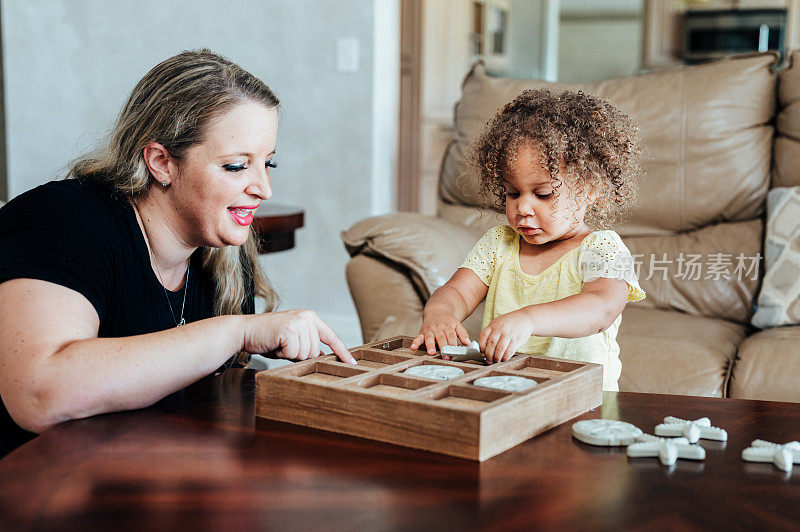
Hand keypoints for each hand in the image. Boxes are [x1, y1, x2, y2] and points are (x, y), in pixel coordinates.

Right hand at [241, 309, 355, 363]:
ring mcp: (299, 322)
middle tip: (284, 346)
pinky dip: (283, 354)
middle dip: (299, 355)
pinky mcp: (290, 330)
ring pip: (305, 354)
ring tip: (279, 344)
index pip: (331, 337)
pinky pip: (293, 354)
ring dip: (290, 355)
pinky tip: (275, 344)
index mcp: (310, 317)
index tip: (351, 363)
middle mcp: (307, 317)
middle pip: (315, 352)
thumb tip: (323, 357)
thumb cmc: (268, 338)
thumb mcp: (293, 340)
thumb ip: (308, 345)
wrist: (244, 331)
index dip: (342, 352)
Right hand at [410, 311, 469, 354]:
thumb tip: (468, 343)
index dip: (453, 344)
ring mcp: (430, 330)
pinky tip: (413, 347)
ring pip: (430, 338)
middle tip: (445, 356)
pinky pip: (418, 337)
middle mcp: (438, 328)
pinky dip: (415, 342)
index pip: (451, 336)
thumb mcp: (457, 325)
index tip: (454, 352)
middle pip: (441, 338)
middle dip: (443, 347)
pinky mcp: (422, 332)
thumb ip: (463, 334)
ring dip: (430, 345)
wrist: (436, 310)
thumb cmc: (447, 321)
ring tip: (431, 352)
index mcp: (448, 327)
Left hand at [479, 309, 533, 363]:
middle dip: (488, 355)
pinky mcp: (517, 339)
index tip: (482, 353)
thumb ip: (491, 333)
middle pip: (491, 344)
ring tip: (495, 361)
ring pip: (499, 349)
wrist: (525, 318)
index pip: (483, 336)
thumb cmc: (510, 322)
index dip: (481, 347)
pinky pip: (509, 351)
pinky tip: (503, 359)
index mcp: (494, 324)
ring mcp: (509, 334)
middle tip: (488, 360)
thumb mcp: (498, 323)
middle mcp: (500, 328)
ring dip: (496, 358)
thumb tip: (484, 348)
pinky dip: (505, 357)